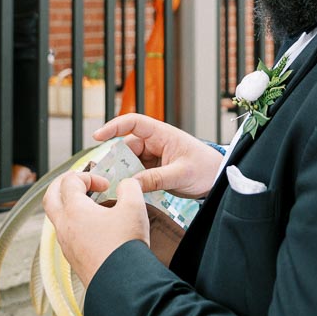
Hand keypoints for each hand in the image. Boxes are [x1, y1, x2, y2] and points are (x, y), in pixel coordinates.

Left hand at [42, 171, 148, 287]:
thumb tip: (126, 185)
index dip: (89, 176)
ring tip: (90, 205)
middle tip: (80, 182)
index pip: (70, 181)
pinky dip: (74, 223)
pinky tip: (94, 227)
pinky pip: (66, 234)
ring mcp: (66, 245)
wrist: (122, 286)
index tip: (106, 185)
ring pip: (57, 217)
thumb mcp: (134, 207)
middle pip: (51, 197)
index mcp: (74, 210)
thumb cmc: (124, 247)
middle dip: (64, 184)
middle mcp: (64, 227)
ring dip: (69, 205)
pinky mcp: (73, 259)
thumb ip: (130, 188)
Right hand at [93, 114, 225, 197]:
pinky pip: (137, 173)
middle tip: (102, 178)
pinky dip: (130, 182)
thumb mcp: (180, 174)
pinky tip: (124, 192)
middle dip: (115, 161)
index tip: (98, 137)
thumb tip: (131, 184)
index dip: (114, 127)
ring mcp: (154, 157)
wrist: (219, 179)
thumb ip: (156, 179)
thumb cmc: (205, 169)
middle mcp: (155, 143)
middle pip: (127, 147)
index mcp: (162, 134)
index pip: (133, 123)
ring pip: (130, 162)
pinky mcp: (155, 170)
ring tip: (111, 188)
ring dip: (121, 173)